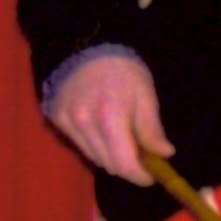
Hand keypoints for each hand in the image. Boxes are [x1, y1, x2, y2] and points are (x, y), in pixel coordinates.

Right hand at [45, 52, 170, 182]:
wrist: (85, 44)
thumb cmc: (122, 69)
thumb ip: (152, 128)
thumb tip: (164, 154)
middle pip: (109, 165)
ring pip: (94, 158)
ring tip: (121, 140)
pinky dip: (94, 144)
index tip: (151, 175)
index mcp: (110, 117)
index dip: (140, 176)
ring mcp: (67, 122)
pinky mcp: (56, 119)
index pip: (124, 164)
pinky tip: (101, 129)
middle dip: (128, 166)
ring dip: (110, 156)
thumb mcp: (145, 95)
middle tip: (140, 155)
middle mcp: (84, 124)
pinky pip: (80, 145)